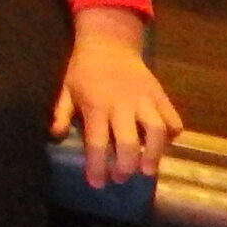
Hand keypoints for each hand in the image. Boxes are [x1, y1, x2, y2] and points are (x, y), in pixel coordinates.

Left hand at [52, 7, 182, 186]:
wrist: (109, 43)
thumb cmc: (83, 70)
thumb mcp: (65, 89)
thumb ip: (60, 114)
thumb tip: (54, 137)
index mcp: (95, 105)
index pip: (96, 142)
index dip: (96, 166)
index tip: (97, 183)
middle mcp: (122, 104)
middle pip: (128, 141)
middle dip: (126, 165)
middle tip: (121, 179)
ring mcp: (144, 100)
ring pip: (157, 131)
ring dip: (155, 154)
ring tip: (148, 170)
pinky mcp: (161, 96)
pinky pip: (172, 119)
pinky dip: (172, 135)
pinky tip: (164, 145)